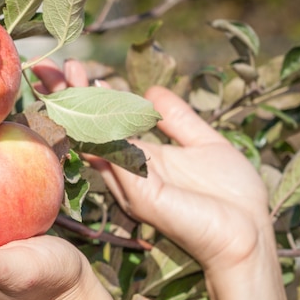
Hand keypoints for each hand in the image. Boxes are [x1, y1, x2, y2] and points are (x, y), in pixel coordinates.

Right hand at [32, 59, 271, 275]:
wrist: (247, 234)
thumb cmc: (231, 197)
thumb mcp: (205, 144)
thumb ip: (178, 120)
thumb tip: (153, 90)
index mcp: (141, 160)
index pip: (106, 124)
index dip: (88, 96)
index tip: (74, 65)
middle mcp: (127, 172)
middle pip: (89, 129)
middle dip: (69, 96)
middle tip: (52, 66)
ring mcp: (130, 184)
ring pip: (94, 138)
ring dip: (78, 104)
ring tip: (68, 70)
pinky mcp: (140, 193)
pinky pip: (115, 154)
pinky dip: (100, 124)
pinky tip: (92, 92)